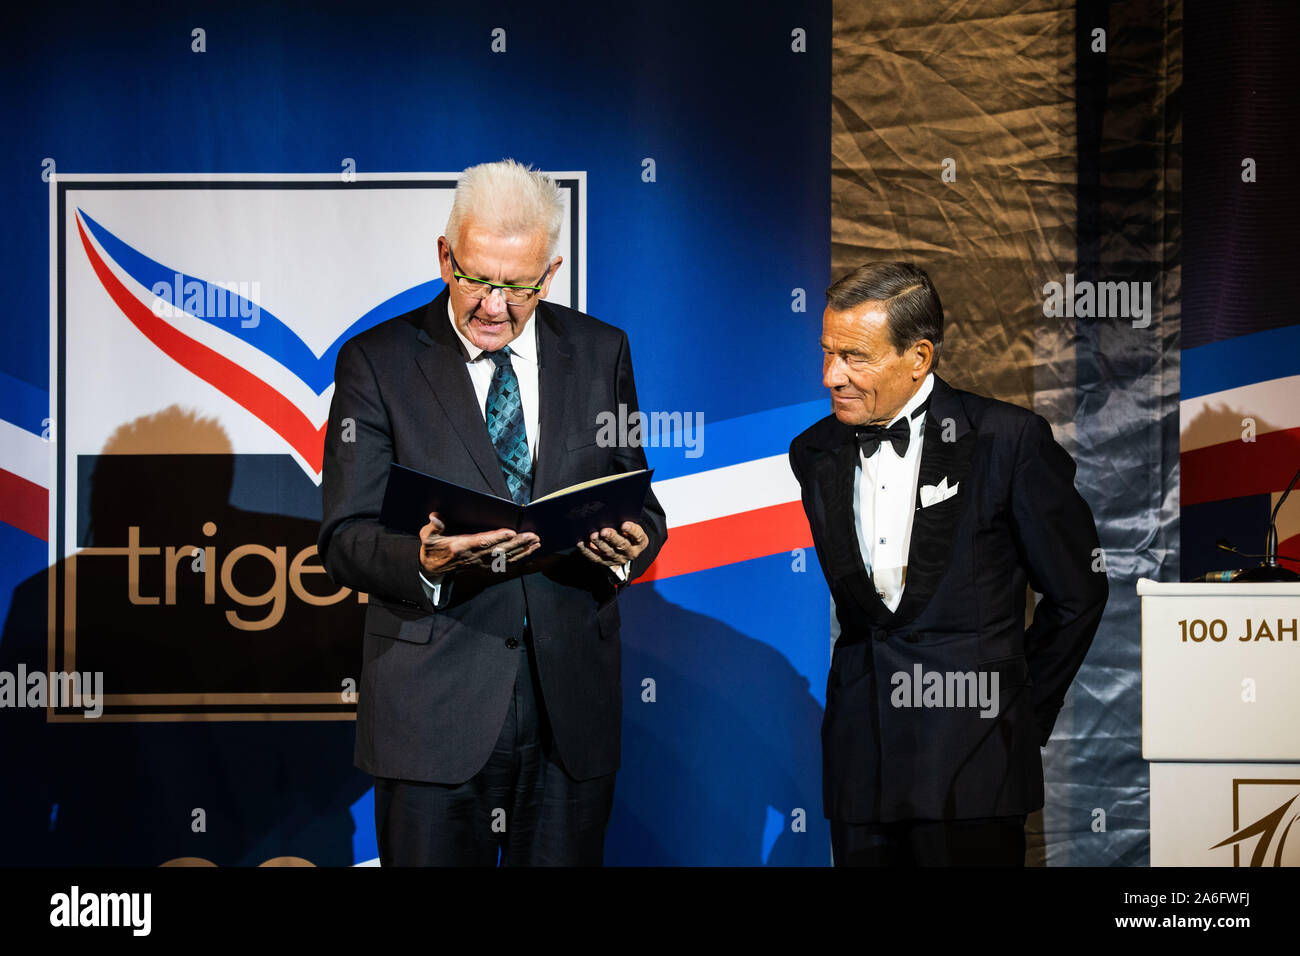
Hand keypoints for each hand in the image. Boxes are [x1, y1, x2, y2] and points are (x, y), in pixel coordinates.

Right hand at [419, 512, 539, 574]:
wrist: (432, 568)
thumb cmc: (431, 548)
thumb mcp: (427, 536)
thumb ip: (433, 527)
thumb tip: (435, 517)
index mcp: (460, 547)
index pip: (482, 542)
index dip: (497, 537)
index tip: (511, 531)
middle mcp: (473, 556)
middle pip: (499, 550)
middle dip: (518, 543)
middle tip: (534, 536)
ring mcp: (480, 563)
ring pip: (505, 558)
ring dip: (522, 551)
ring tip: (537, 543)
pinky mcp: (484, 566)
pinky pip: (504, 564)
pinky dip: (518, 559)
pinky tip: (530, 552)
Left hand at [576, 522, 647, 568]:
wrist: (625, 545)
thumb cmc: (627, 530)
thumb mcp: (631, 525)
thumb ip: (625, 519)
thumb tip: (611, 511)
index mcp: (640, 542)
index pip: (638, 536)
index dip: (632, 530)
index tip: (624, 524)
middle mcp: (630, 552)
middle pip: (622, 545)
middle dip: (612, 537)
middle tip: (604, 531)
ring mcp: (617, 558)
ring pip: (608, 552)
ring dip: (599, 543)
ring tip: (592, 535)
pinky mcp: (605, 562)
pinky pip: (594, 557)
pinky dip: (586, 550)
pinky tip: (580, 542)